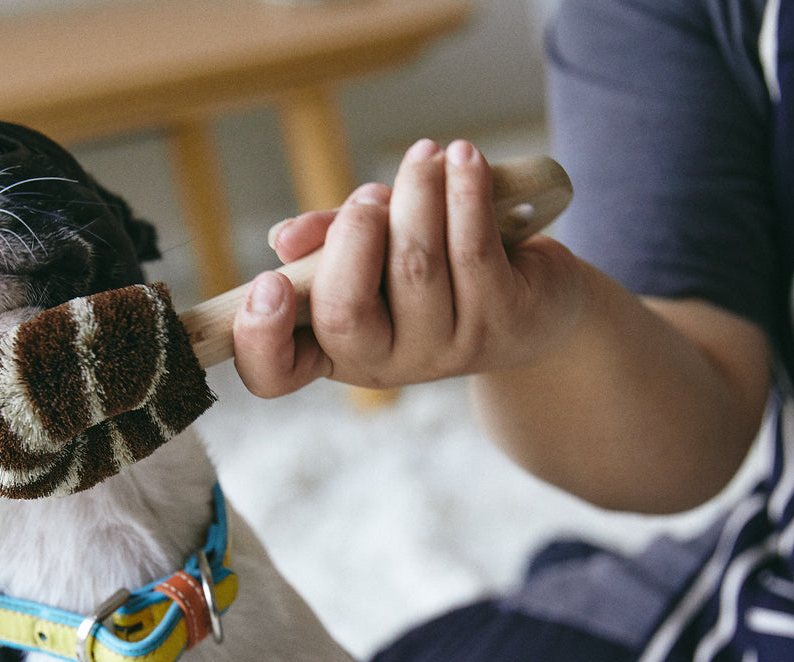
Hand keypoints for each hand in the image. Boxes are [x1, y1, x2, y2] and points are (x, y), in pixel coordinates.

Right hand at [232, 139, 585, 396]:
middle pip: (345, 315)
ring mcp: (444, 351)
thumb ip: (328, 241)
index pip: (275, 373)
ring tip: (425, 156)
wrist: (535, 301)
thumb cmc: (436, 268)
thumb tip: (286, 239)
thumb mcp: (372, 252)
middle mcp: (383, 364)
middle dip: (352, 239)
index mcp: (334, 349)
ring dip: (416, 195)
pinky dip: (464, 193)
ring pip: (415, 268)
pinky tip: (465, 159)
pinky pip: (472, 250)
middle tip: (371, 198)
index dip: (258, 337)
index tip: (268, 282)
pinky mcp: (502, 323)